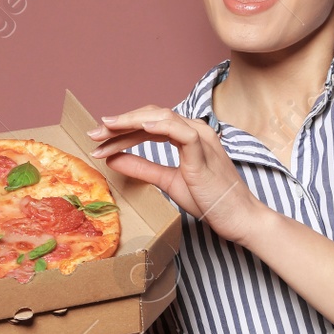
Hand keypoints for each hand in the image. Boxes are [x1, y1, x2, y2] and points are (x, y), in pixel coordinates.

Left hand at [87, 106, 267, 243]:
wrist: (239, 217)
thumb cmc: (209, 199)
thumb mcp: (167, 181)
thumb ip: (142, 168)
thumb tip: (114, 159)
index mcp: (187, 134)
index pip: (148, 124)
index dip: (122, 130)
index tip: (98, 141)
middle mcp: (195, 130)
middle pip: (151, 116)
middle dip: (120, 123)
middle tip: (94, 133)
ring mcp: (201, 138)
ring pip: (162, 117)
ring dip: (131, 123)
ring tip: (106, 130)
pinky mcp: (204, 153)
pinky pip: (182, 133)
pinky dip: (161, 126)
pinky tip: (140, 128)